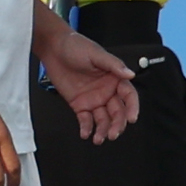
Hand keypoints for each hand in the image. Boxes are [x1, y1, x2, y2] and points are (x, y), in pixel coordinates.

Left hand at [39, 28, 138, 144]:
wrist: (53, 48)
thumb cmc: (76, 46)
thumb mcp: (96, 54)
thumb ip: (113, 65)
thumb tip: (130, 74)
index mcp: (114, 78)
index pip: (129, 96)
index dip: (132, 107)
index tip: (132, 118)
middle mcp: (106, 91)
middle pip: (117, 112)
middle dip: (117, 124)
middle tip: (113, 133)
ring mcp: (93, 99)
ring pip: (103, 119)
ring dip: (102, 130)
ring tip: (99, 138)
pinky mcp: (79, 104)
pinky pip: (85, 119)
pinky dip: (86, 128)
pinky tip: (86, 133)